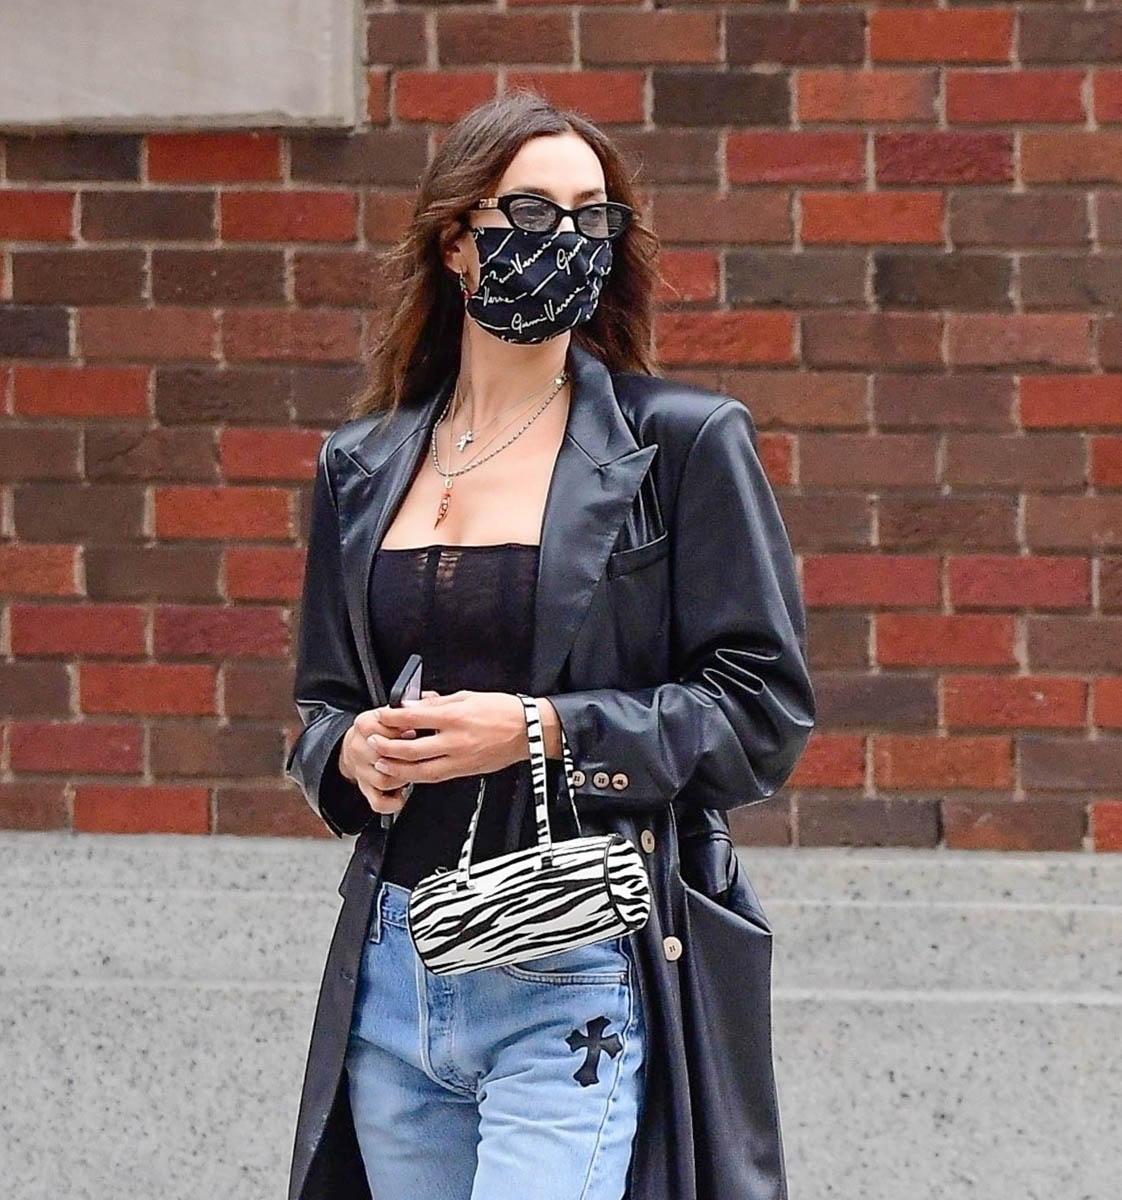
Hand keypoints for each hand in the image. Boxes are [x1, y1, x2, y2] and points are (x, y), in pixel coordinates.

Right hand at [338, 690, 439, 815]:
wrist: (358, 743)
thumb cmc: (382, 726)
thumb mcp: (393, 709)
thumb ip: (413, 704)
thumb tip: (431, 698)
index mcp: (365, 723)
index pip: (381, 727)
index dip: (402, 729)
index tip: (418, 730)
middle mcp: (359, 747)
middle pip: (382, 754)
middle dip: (405, 754)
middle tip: (422, 751)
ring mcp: (361, 770)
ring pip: (383, 779)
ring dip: (403, 777)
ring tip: (416, 770)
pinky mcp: (365, 788)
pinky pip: (378, 801)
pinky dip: (393, 802)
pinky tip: (404, 794)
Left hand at [366, 689, 528, 785]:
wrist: (528, 731)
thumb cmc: (502, 711)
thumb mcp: (467, 697)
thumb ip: (437, 703)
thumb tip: (413, 705)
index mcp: (455, 716)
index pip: (414, 717)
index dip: (392, 717)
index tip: (381, 715)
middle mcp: (455, 740)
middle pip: (411, 749)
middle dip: (387, 747)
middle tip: (372, 743)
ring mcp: (460, 759)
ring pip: (420, 770)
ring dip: (397, 768)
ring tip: (381, 763)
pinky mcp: (465, 771)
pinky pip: (435, 777)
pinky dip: (417, 775)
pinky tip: (406, 771)